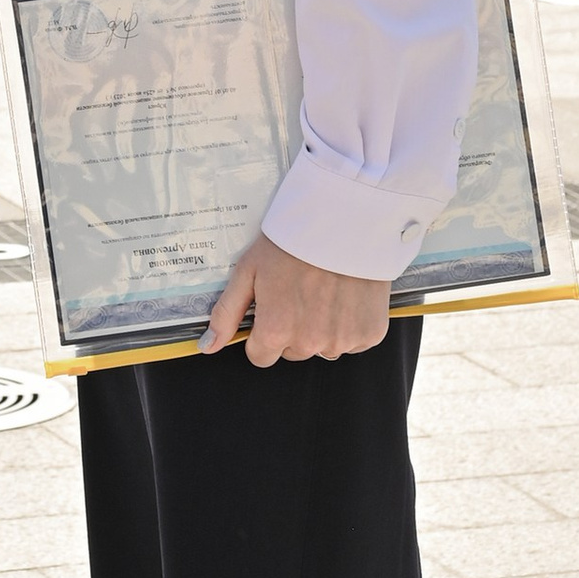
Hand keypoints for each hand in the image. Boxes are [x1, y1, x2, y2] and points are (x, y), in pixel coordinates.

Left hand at [201, 234, 390, 363]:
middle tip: (300, 291)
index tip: (273, 308)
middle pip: (293, 351)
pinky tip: (346, 295)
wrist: (345, 221)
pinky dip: (349, 323)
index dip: (264, 332)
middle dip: (293, 328)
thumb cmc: (293, 241)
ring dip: (322, 327)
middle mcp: (310, 343)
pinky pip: (353, 341)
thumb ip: (227, 314)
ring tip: (325, 289)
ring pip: (323, 347)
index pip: (261, 356)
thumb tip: (208, 347)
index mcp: (277, 331)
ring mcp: (342, 341)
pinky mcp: (370, 334)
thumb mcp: (249, 271)